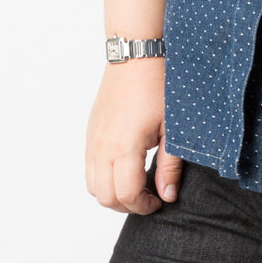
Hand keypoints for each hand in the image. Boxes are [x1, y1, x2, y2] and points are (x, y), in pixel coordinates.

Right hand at [85, 57, 182, 213]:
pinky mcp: (90, 132)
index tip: (160, 200)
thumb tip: (167, 195)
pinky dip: (103, 178)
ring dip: (112, 194)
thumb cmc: (158, 86)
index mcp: (124, 146)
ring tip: (137, 184)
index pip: (126, 195)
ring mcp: (93, 140)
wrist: (136, 56)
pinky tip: (124, 167)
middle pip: (105, 198)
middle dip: (128, 205)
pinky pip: (89, 168)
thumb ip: (169, 164)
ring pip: (93, 186)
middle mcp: (102, 147)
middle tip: (149, 195)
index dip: (145, 206)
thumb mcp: (172, 127)